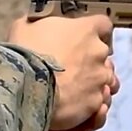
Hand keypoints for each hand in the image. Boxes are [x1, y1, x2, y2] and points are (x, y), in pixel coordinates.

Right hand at [8, 14, 118, 130]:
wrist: (24, 86)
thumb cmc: (23, 54)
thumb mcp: (24, 27)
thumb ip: (37, 24)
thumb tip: (33, 25)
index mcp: (85, 30)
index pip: (102, 25)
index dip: (94, 32)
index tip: (84, 38)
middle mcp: (98, 52)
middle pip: (105, 56)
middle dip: (92, 61)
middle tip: (73, 68)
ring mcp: (99, 79)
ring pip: (108, 81)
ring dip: (95, 84)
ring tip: (78, 91)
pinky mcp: (95, 102)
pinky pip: (100, 104)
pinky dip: (91, 105)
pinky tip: (78, 106)